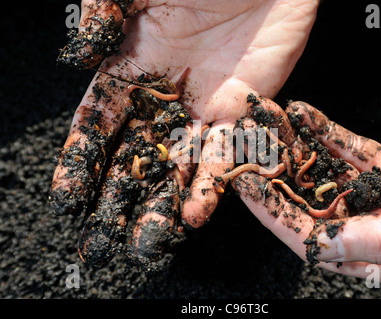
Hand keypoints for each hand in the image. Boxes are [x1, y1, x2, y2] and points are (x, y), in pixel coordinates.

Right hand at [50, 0, 319, 268]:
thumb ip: (103, 16)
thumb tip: (76, 56)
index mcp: (132, 67)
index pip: (98, 123)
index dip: (81, 161)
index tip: (67, 197)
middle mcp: (165, 96)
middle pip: (136, 156)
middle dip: (119, 198)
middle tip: (104, 238)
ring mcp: (204, 109)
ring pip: (178, 166)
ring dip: (163, 204)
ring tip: (147, 242)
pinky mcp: (243, 112)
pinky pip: (225, 156)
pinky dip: (211, 186)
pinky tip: (194, 215)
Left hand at [230, 98, 380, 287]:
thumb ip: (378, 242)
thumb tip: (321, 248)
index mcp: (380, 258)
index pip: (313, 239)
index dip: (277, 215)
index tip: (248, 191)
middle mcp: (372, 228)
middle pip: (311, 203)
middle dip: (277, 177)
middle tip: (246, 153)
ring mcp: (377, 196)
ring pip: (325, 171)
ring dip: (296, 148)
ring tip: (266, 126)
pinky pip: (348, 147)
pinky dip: (326, 131)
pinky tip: (301, 113)